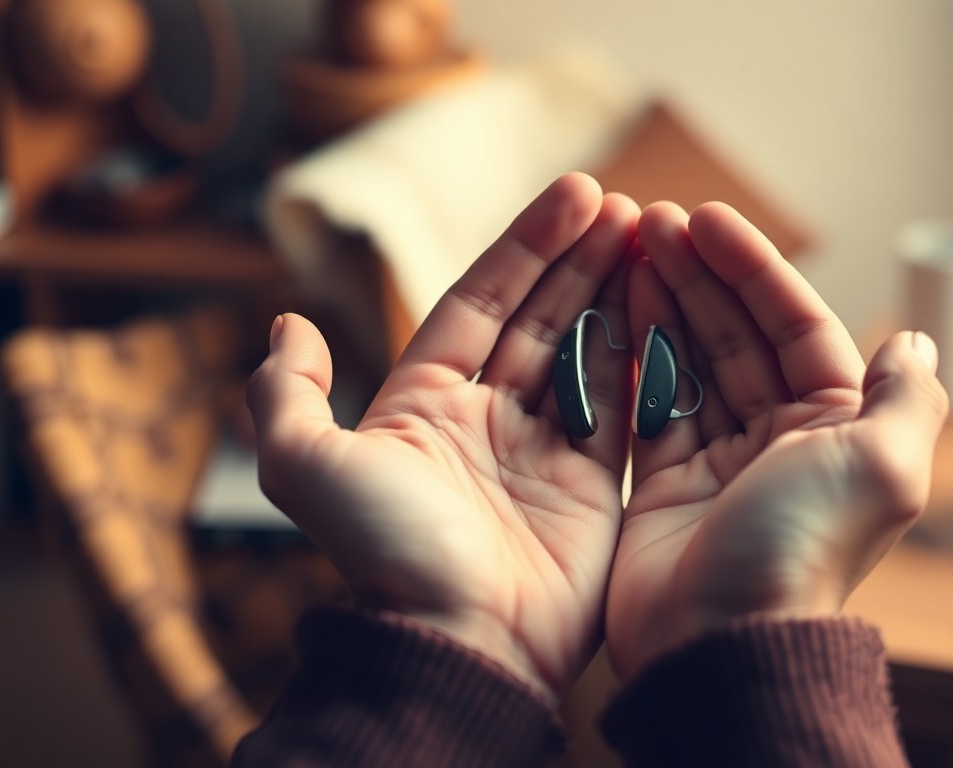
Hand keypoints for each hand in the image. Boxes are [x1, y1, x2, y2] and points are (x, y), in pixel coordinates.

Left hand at [247, 174, 638, 701]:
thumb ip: (287, 391)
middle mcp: (486, 422)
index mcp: (424, 404)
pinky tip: (665, 306)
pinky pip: (625, 408)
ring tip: (653, 238)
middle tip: (626, 206)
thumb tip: (289, 322)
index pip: (483, 302)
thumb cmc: (385, 553)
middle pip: (542, 318)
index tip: (577, 193)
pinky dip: (644, 356)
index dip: (527, 247)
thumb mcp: (305, 465)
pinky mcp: (595, 490)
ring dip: (617, 295)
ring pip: (588, 354)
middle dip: (581, 259)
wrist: (459, 646)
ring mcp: (545, 455)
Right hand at [606, 202, 948, 681]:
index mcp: (837, 431)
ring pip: (691, 363)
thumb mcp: (881, 465)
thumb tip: (915, 338)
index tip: (707, 221)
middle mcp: (780, 443)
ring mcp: (719, 464)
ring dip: (664, 303)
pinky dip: (634, 357)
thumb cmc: (802, 551)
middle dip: (700, 275)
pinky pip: (648, 406)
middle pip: (739, 337)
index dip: (754, 269)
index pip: (796, 327)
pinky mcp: (664, 487)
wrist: (720, 644)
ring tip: (631, 248)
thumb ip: (905, 396)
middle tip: (654, 221)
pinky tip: (616, 308)